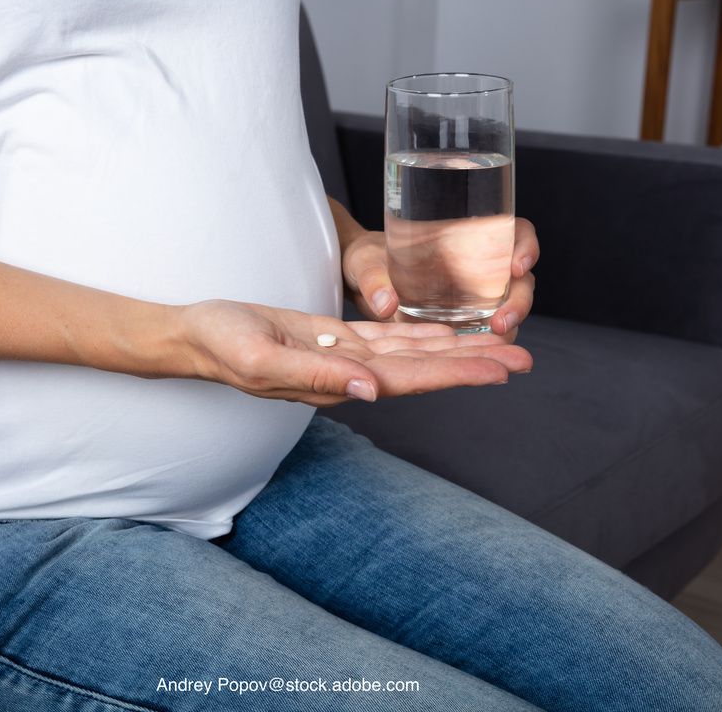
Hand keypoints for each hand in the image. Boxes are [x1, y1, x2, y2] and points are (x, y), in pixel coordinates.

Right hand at [177, 299, 531, 407]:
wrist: (196, 335)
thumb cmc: (221, 345)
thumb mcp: (260, 358)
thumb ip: (315, 376)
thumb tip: (371, 390)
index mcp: (336, 382)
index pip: (409, 378)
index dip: (456, 374)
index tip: (499, 371)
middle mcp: (349, 374)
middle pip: (423, 368)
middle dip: (473, 363)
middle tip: (524, 358)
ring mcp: (345, 357)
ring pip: (413, 352)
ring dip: (457, 349)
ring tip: (501, 345)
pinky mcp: (335, 339)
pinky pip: (389, 336)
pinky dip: (423, 334)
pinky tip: (449, 332)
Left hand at [341, 217, 539, 342]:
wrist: (355, 282)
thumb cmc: (365, 260)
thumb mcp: (364, 262)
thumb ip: (372, 278)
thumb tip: (384, 303)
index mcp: (465, 235)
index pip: (513, 230)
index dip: (524, 244)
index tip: (517, 263)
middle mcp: (478, 264)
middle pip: (519, 277)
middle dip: (519, 299)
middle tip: (501, 320)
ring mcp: (474, 294)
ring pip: (508, 306)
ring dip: (510, 323)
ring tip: (495, 338)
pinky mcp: (461, 321)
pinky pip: (486, 330)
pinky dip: (489, 342)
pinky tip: (481, 354)